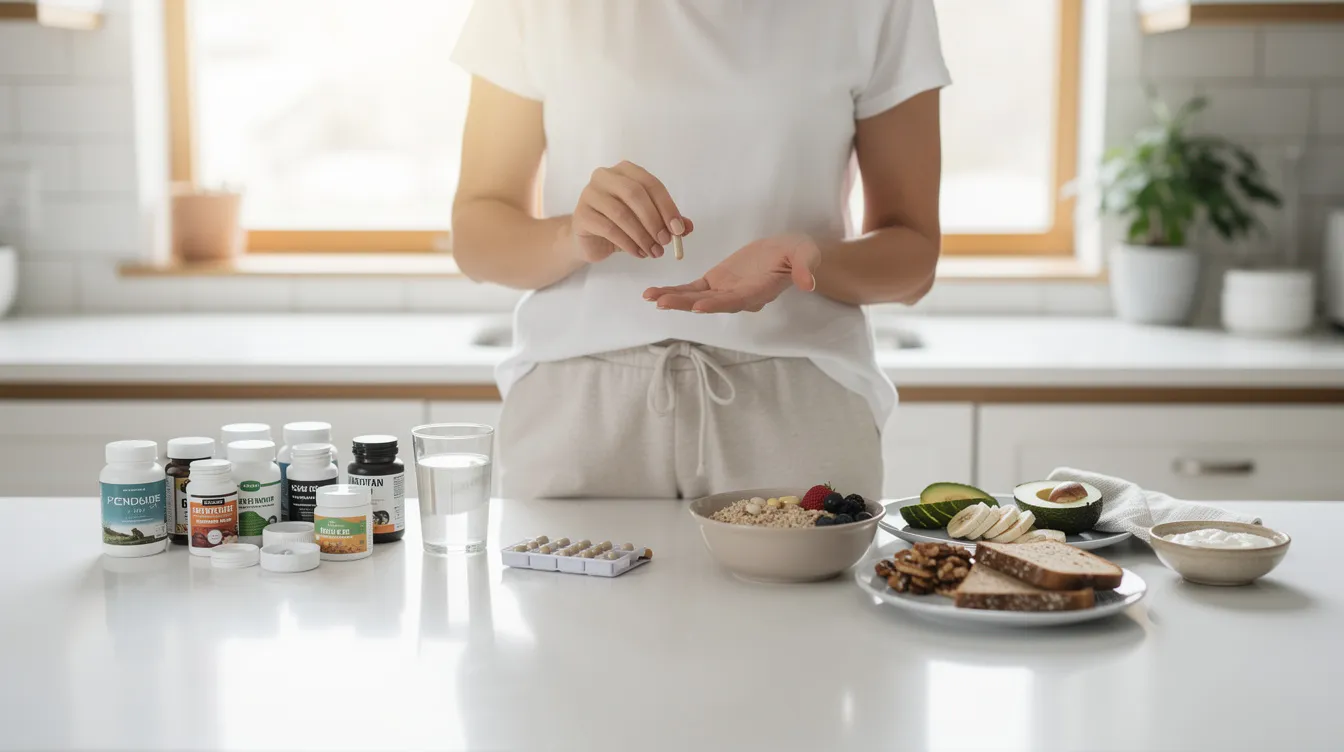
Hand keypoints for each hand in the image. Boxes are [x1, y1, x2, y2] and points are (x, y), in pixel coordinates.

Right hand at [570, 161, 691, 261]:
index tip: (679, 229)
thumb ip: (667, 221)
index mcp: (625, 171)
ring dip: (642, 235)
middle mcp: (605, 176)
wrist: (590, 240)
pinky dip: (628, 244)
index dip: (667, 206)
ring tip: (654, 252)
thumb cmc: (620, 225)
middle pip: (635, 194)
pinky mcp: (582, 215)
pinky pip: (609, 229)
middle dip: (654, 219)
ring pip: (621, 213)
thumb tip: (688, 227)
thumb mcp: (647, 221)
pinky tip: (638, 253)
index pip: (651, 183)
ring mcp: (589, 194)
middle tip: (665, 241)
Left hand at [643, 234, 819, 312]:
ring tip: (651, 297)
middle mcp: (739, 298)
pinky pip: (692, 289)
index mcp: (759, 292)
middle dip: (685, 303)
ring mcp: (725, 292)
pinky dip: (674, 291)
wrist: (788, 252)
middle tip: (661, 302)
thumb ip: (804, 267)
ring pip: (696, 298)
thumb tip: (808, 282)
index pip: (737, 301)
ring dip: (673, 299)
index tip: (699, 306)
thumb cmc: (798, 252)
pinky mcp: (715, 283)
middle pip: (709, 303)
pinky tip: (654, 293)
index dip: (718, 304)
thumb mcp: (805, 254)